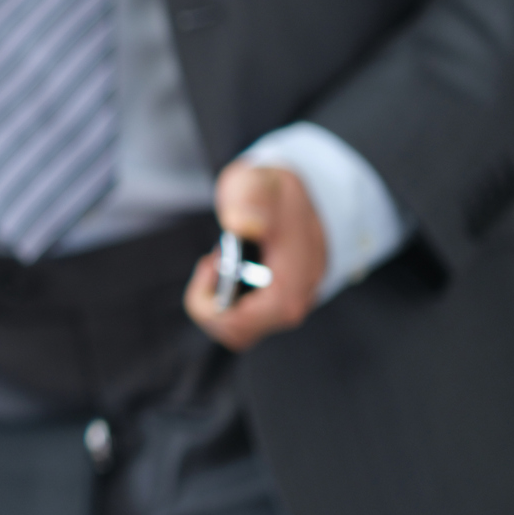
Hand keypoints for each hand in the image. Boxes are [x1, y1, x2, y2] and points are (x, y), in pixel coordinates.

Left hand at [184, 162, 326, 350]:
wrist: (302, 189)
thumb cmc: (275, 188)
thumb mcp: (257, 182)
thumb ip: (251, 199)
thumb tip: (243, 225)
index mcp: (294, 277)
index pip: (245, 323)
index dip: (213, 305)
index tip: (210, 264)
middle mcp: (297, 297)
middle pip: (239, 332)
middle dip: (212, 302)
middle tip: (214, 262)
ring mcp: (291, 301)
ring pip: (241, 330)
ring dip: (219, 301)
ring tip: (221, 262)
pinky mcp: (281, 300)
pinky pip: (247, 319)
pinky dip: (229, 299)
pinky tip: (230, 269)